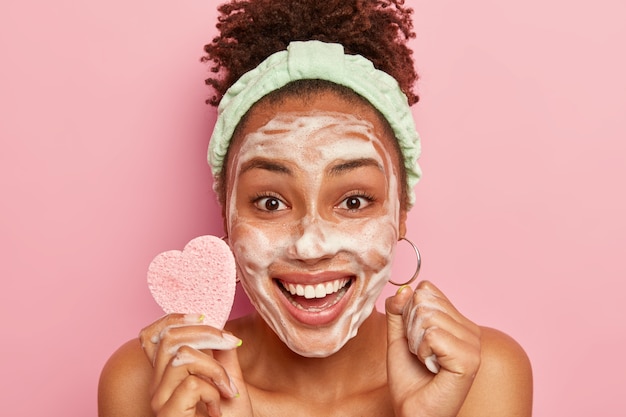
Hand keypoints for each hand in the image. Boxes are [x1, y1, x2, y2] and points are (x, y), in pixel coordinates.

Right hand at [139, 314, 252, 416]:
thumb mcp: (228, 383)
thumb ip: (222, 356)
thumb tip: (222, 325)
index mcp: (166, 377)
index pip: (152, 336)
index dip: (175, 318)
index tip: (204, 316)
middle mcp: (156, 387)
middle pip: (170, 338)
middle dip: (207, 334)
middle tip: (231, 344)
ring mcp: (160, 401)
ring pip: (183, 356)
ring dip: (215, 369)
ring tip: (227, 390)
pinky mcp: (168, 413)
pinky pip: (192, 383)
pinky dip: (213, 391)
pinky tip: (218, 407)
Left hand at [385, 281, 480, 416]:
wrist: (412, 412)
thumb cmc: (409, 379)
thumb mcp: (398, 337)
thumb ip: (398, 311)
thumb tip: (406, 289)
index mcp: (458, 322)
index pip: (427, 290)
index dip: (409, 312)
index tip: (414, 338)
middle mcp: (471, 330)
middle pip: (425, 302)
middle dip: (411, 329)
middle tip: (420, 354)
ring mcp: (473, 345)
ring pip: (428, 317)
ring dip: (416, 342)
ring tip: (426, 361)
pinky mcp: (469, 360)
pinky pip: (433, 335)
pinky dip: (422, 351)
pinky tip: (431, 367)